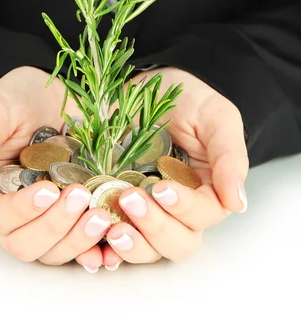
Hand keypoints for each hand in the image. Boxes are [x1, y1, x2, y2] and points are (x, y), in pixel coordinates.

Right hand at [0, 66, 110, 270]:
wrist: (56, 93)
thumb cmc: (17, 100)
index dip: (20, 211)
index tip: (48, 190)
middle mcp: (16, 213)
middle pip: (26, 243)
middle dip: (54, 225)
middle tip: (79, 195)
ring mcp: (48, 218)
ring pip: (54, 251)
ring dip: (78, 239)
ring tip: (101, 214)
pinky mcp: (76, 217)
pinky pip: (84, 246)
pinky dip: (97, 247)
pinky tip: (112, 237)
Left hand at [102, 67, 248, 266]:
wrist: (148, 85)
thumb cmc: (189, 100)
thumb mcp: (217, 118)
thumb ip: (230, 157)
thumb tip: (238, 202)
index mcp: (207, 192)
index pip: (202, 216)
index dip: (184, 208)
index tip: (161, 188)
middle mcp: (178, 211)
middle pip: (176, 242)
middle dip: (155, 227)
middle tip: (130, 198)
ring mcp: (146, 212)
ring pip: (147, 249)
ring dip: (132, 244)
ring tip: (112, 227)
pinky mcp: (116, 208)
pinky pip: (113, 240)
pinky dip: (104, 249)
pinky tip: (95, 244)